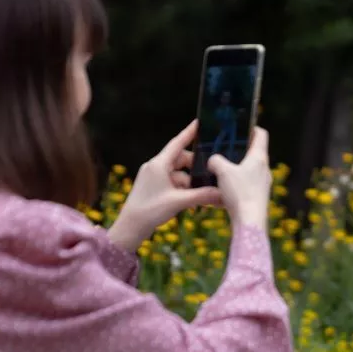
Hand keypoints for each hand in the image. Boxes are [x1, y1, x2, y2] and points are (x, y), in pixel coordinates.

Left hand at [109, 121, 222, 249]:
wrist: (130, 227)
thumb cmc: (150, 211)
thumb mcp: (179, 202)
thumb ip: (201, 196)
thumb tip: (222, 193)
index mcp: (158, 164)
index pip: (177, 143)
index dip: (189, 133)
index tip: (199, 123)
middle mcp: (155, 167)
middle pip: (180, 160)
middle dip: (194, 167)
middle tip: (210, 173)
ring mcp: (153, 177)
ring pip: (178, 173)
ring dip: (190, 182)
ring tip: (202, 193)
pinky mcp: (153, 187)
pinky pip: (172, 182)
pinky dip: (183, 189)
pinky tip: (192, 200)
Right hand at [208, 127, 271, 229]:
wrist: (250, 221)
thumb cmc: (239, 192)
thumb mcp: (222, 171)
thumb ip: (215, 160)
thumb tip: (213, 160)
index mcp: (259, 157)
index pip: (261, 134)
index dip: (252, 128)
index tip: (240, 127)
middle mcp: (264, 169)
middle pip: (254, 152)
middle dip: (239, 150)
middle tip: (224, 149)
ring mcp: (263, 184)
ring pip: (249, 170)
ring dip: (237, 168)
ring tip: (220, 170)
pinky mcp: (258, 197)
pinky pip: (247, 185)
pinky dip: (237, 183)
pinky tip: (223, 190)